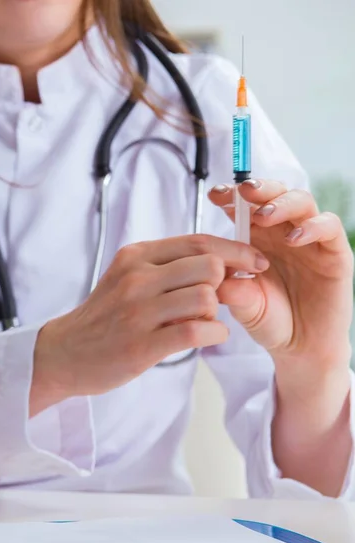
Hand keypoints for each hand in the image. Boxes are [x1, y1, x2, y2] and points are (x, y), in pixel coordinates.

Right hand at [31, 235, 268, 412]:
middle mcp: (136, 278)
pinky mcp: (142, 345)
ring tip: (202, 320)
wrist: (65, 351)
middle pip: (209, 265)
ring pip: (206, 297)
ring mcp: (138, 312)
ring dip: (215, 312)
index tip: (254, 262)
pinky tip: (205, 336)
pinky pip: (198, 331)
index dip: (235, 250)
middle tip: (223, 297)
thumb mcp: (126, 277)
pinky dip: (213, 334)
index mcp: (135, 257)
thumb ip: (166, 267)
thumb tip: (219, 261)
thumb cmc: (104, 316)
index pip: (198, 241)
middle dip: (226, 281)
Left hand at [208, 179, 353, 374]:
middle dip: (257, 188)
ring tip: (263, 217)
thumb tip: (215, 273)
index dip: (230, 196)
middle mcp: (282, 233)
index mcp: (255, 238)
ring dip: (281, 203)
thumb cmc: (268, 321)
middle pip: (273, 195)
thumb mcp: (244, 305)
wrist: (299, 348)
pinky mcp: (334, 254)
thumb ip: (232, 289)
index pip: (244, 207)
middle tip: (241, 191)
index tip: (214, 194)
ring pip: (302, 202)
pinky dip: (312, 227)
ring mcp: (310, 240)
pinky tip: (294, 239)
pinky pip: (329, 227)